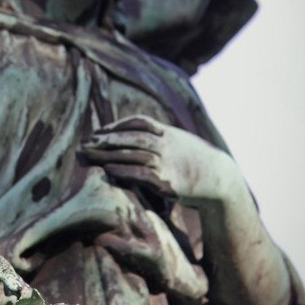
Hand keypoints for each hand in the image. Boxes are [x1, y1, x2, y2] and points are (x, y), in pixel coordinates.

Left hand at [81, 116, 236, 209]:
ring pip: (132, 154)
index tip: (99, 130)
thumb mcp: (180, 142)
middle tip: (85, 141)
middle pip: (130, 137)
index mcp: (168, 133)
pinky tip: (108, 170)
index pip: (138, 122)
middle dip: (106, 138)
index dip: (117, 125)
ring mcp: (167, 163)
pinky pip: (141, 175)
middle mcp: (166, 145)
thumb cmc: (196, 162)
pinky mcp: (167, 183)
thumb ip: (161, 137)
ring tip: (89, 154)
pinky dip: (123, 171)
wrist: (220, 179)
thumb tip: (138, 136)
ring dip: (108, 154)